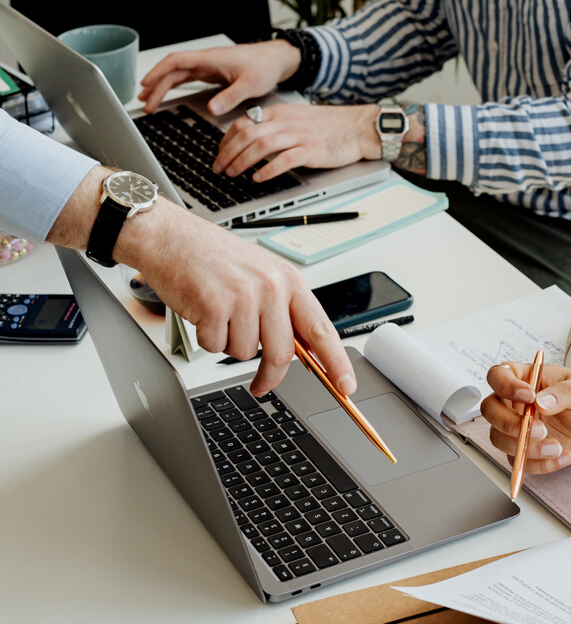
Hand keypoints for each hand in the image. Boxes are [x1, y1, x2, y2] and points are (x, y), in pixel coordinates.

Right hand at [115, 197, 355, 396]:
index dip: (336, 362)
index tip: (346, 386)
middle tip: (261, 385)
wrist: (171, 237)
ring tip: (219, 314)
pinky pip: (217, 347)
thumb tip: (302, 350)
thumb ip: (282, 308)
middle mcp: (270, 287)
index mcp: (288, 280)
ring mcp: (243, 296)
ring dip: (230, 344)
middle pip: (282, 352)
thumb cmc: (213, 257)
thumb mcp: (261, 273)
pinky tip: (203, 312)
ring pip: (245, 352)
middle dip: (270, 376)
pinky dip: (207, 338)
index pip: (321, 328)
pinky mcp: (215, 306)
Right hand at [139, 41, 299, 114]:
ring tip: (148, 102)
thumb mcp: (250, 84)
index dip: (159, 72)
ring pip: (178, 75)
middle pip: (173, 70)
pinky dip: (174, 87)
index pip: (177, 61)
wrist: (277, 60)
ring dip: (162, 87)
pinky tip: (166, 94)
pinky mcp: (212, 73)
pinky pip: (187, 79)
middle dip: (156, 85)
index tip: (146, 84)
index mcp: (211, 58)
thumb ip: (231, 96)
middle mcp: (206, 61)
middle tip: (145, 103)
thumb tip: (211, 108)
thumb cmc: (265, 66)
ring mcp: (208, 66)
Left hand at [213, 103, 380, 180]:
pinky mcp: (311, 150)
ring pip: (261, 145)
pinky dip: (268, 169)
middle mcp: (286, 122)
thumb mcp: (296, 118)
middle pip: (247, 134)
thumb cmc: (328, 126)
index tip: (219, 154)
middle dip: (228, 153)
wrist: (357, 127)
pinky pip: (285, 159)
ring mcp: (298, 135)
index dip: (226, 140)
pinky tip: (259, 178)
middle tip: (219, 168)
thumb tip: (250, 139)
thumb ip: (274, 125)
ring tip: (232, 174)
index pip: (243, 123)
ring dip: (242, 161)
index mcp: (279, 113)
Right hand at [482, 362, 570, 473]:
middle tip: (540, 431)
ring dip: (526, 448)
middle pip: (489, 410)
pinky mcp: (522, 451)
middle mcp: (513, 402)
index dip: (506, 386)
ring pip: (499, 439)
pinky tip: (563, 456)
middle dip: (510, 424)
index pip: (498, 375)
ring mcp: (515, 428)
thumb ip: (563, 393)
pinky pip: (519, 462)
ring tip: (556, 447)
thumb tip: (542, 402)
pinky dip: (541, 464)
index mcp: (524, 378)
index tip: (530, 397)